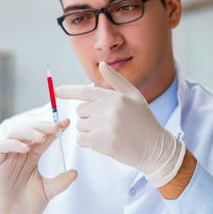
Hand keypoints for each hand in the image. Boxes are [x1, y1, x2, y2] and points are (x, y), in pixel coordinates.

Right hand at [0, 119, 77, 213]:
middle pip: (29, 131)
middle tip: (55, 127)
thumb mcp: (48, 191)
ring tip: (41, 137)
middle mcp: (20, 153)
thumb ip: (60, 182)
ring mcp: (8, 157)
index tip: (67, 123)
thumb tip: (75, 172)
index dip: (54, 129)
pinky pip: (1, 147)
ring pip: (15, 134)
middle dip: (42, 126)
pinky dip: (12, 144)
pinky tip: (25, 148)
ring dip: (29, 132)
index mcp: (32, 157)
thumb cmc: (27, 205)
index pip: (44, 137)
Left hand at [55, 62, 184, 187]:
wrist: (156, 149)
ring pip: (80, 126)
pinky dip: (88, 143)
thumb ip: (116, 81)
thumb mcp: (134, 96)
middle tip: (107, 125)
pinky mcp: (102, 142)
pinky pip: (81, 139)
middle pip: (80, 111)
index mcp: (115, 96)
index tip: (56, 91)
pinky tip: (103, 144)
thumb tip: (102, 64)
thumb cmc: (145, 122)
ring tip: (108, 134)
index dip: (69, 91)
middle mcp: (109, 108)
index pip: (86, 91)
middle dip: (88, 118)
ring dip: (89, 131)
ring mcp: (105, 125)